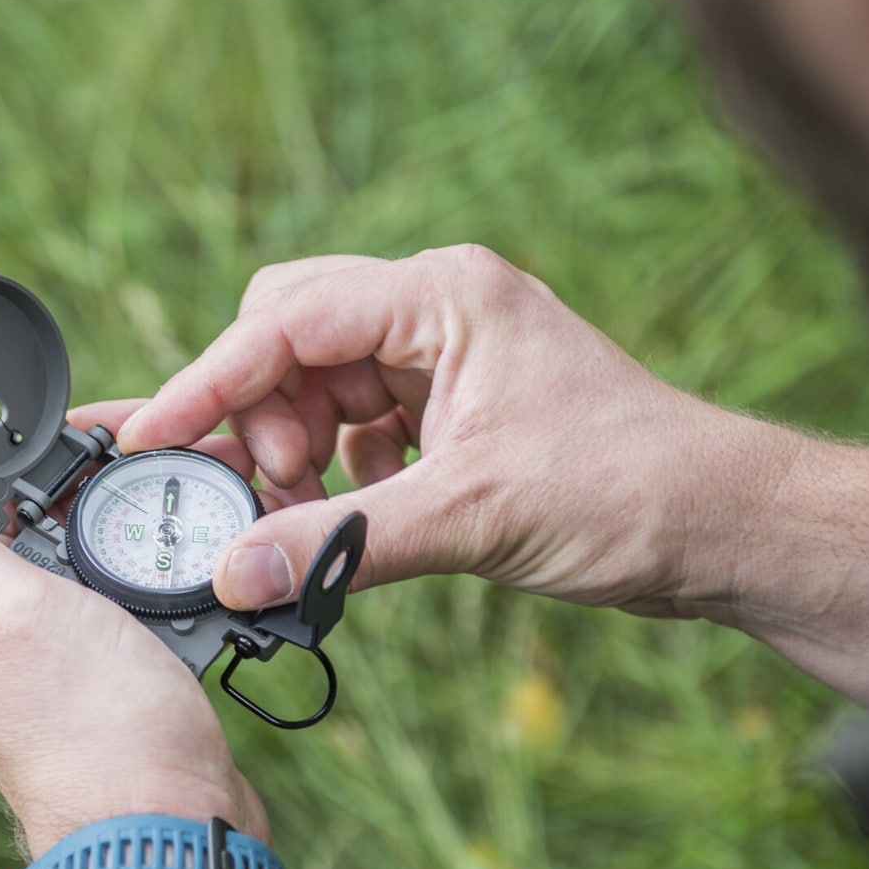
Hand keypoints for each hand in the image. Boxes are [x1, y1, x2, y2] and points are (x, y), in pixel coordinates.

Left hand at [0, 447, 267, 859]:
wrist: (170, 822)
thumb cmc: (91, 724)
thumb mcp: (5, 608)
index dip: (5, 477)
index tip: (64, 456)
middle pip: (17, 542)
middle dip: (67, 512)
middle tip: (126, 495)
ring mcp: (43, 670)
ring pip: (73, 577)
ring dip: (113, 551)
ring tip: (157, 539)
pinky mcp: (98, 686)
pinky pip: (114, 614)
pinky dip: (140, 592)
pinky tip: (169, 591)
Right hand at [116, 245, 796, 619]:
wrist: (718, 526)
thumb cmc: (629, 489)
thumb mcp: (474, 515)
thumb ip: (343, 541)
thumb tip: (236, 573)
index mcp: (443, 295)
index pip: (287, 319)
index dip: (209, 380)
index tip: (150, 438)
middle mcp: (434, 312)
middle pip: (288, 340)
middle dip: (256, 415)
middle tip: (265, 493)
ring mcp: (439, 360)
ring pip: (314, 387)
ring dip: (292, 451)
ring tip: (309, 514)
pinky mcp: (446, 410)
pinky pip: (352, 427)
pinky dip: (332, 471)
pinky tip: (355, 514)